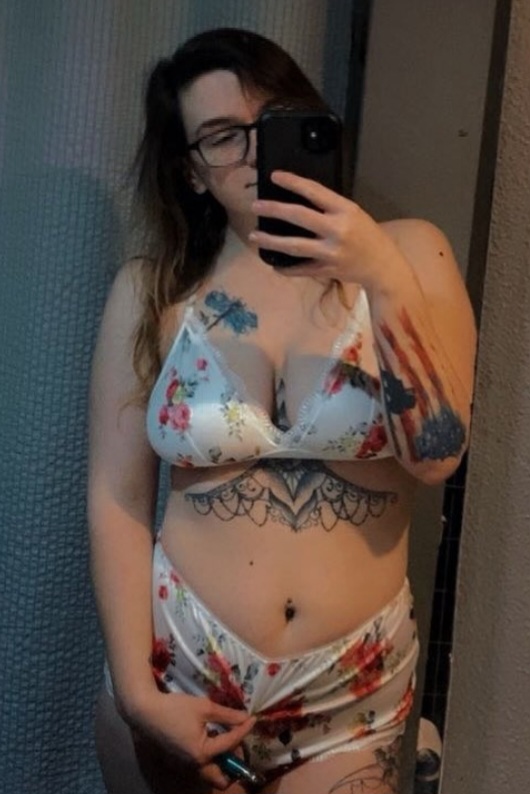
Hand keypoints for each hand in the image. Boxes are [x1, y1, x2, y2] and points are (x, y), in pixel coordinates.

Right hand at [129, 690, 255, 789]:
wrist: (145, 712)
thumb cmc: (175, 708)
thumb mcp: (204, 707)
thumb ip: (226, 715)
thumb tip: (244, 717)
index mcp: (202, 753)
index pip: (230, 743)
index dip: (243, 730)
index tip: (252, 720)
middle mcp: (195, 765)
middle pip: (221, 780)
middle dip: (234, 767)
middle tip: (238, 747)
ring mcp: (185, 766)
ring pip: (210, 776)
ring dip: (222, 765)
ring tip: (225, 742)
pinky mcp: (179, 762)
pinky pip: (200, 767)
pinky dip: (210, 758)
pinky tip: (209, 739)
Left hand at [250, 170, 403, 290]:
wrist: (383, 266)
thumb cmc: (368, 235)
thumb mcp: (353, 214)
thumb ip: (329, 208)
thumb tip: (299, 200)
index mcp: (344, 211)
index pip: (314, 191)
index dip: (292, 182)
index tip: (275, 176)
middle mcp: (337, 230)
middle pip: (299, 217)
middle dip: (274, 210)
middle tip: (256, 206)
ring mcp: (330, 253)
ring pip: (294, 246)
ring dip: (271, 241)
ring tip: (254, 236)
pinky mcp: (327, 270)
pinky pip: (300, 269)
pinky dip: (286, 267)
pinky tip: (273, 263)